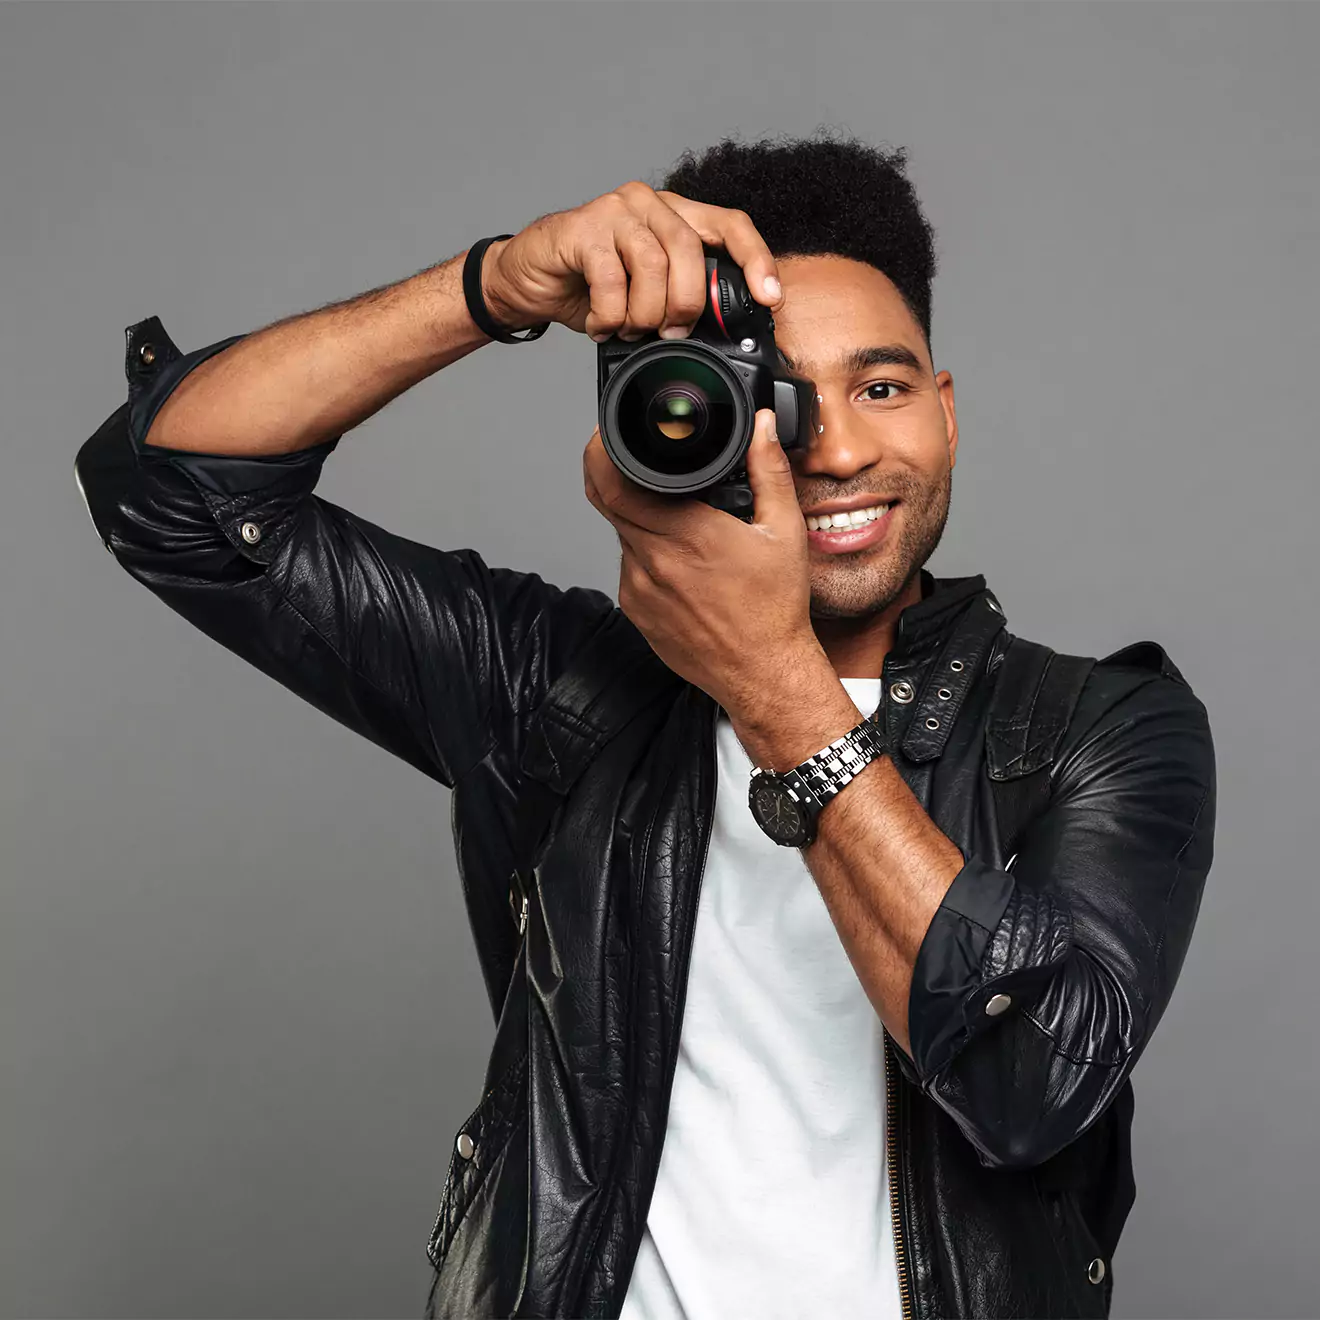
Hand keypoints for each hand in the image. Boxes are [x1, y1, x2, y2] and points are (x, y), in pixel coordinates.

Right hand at [479, 181, 784, 339]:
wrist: (528, 281)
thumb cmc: (590, 287)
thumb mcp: (646, 295)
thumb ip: (679, 297)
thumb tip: (719, 331)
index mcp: (675, 215)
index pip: (730, 225)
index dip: (756, 259)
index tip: (770, 298)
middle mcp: (649, 204)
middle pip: (691, 250)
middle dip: (686, 304)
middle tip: (670, 332)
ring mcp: (614, 211)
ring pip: (653, 265)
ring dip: (644, 313)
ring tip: (628, 329)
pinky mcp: (581, 229)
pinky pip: (611, 279)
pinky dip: (609, 315)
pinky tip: (601, 325)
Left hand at [583, 406, 824, 716]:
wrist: (763, 674)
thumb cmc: (774, 610)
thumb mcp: (785, 532)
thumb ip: (769, 470)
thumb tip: (764, 426)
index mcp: (685, 535)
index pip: (612, 483)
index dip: (600, 452)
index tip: (608, 436)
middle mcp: (651, 562)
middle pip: (608, 502)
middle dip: (619, 477)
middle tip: (642, 465)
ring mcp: (637, 590)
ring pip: (622, 535)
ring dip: (641, 519)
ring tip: (682, 524)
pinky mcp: (634, 612)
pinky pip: (629, 567)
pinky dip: (647, 554)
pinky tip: (681, 562)